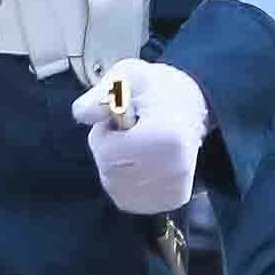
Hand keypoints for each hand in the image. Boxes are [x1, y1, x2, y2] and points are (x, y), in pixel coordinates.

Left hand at [72, 61, 210, 215]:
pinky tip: (138, 162)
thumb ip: (101, 92)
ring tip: (132, 145)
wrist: (192, 105)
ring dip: (115, 168)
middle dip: (107, 152)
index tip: (114, 120)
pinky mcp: (173, 199)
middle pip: (111, 174)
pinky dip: (125, 183)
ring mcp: (175, 187)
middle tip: (123, 131)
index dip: (102, 134)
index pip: (108, 154)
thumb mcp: (128, 75)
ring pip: (117, 189)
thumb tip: (83, 114)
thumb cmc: (158, 88)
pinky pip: (130, 199)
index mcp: (166, 137)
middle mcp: (175, 168)